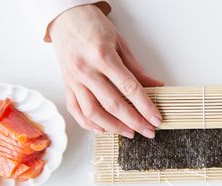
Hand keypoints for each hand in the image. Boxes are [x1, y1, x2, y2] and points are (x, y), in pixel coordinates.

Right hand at [49, 5, 162, 138]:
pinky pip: (76, 110)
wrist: (65, 17)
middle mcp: (86, 70)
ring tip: (129, 132)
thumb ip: (136, 68)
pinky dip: (89, 123)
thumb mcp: (120, 43)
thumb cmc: (93, 26)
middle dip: (134, 122)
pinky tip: (103, 130)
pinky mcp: (66, 85)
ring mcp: (74, 80)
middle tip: (148, 131)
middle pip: (113, 104)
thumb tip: (155, 86)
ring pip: (93, 112)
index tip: (156, 119)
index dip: (145, 106)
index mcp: (103, 56)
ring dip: (113, 127)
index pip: (129, 88)